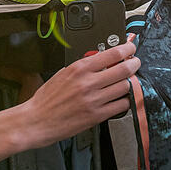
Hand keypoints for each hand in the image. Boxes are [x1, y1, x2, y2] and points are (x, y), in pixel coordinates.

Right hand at [21, 43, 139, 148]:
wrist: (35, 121)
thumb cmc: (47, 99)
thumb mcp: (63, 74)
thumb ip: (84, 67)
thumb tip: (102, 59)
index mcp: (79, 69)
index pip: (112, 53)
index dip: (127, 49)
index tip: (131, 48)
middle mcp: (88, 83)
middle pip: (124, 69)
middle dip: (134, 64)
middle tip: (135, 63)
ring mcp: (94, 100)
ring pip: (125, 87)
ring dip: (128, 83)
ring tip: (125, 83)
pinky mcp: (96, 116)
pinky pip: (121, 105)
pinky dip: (124, 101)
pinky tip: (119, 99)